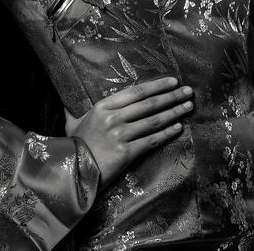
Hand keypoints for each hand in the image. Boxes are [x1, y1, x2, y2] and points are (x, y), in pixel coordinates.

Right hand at [62, 77, 192, 187]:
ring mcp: (121, 135)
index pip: (135, 92)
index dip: (156, 85)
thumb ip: (72, 110)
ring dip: (174, 112)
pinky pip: (152, 140)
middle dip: (171, 96)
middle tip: (188, 91)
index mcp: (102, 107)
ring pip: (154, 120)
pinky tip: (179, 127)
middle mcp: (113, 118)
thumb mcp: (71, 124)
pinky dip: (167, 133)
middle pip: (149, 104)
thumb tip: (65, 101)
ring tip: (188, 106)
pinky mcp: (127, 152)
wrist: (72, 172)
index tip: (172, 81)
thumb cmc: (73, 146)